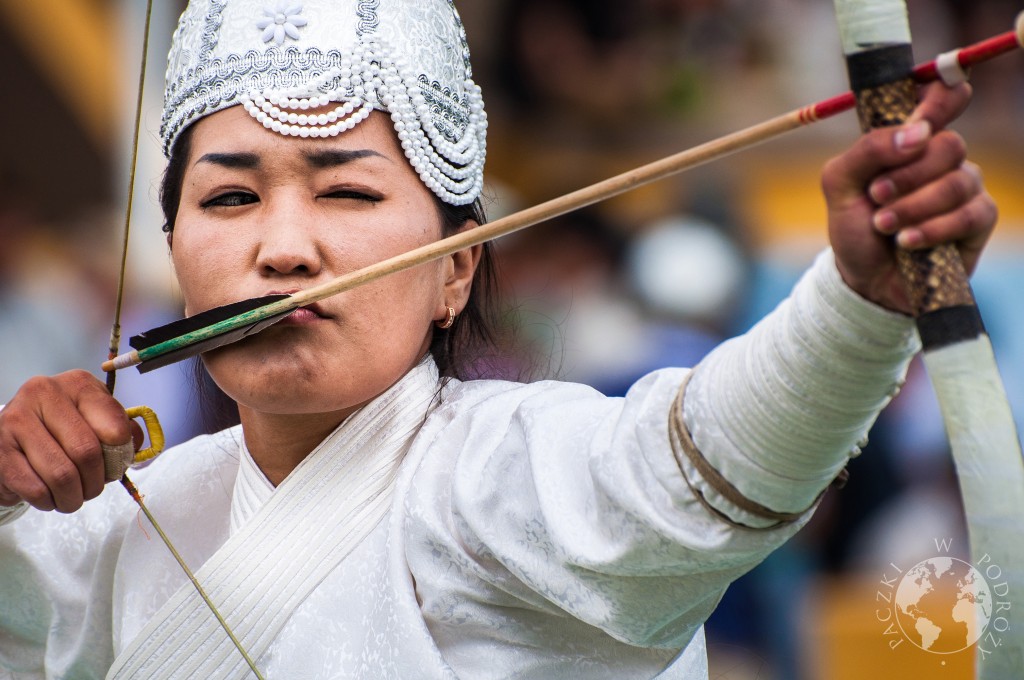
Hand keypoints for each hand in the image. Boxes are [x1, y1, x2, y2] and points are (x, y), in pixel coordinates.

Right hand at [0, 370, 138, 512]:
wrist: (13, 433)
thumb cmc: (64, 427)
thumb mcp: (97, 419)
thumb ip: (122, 431)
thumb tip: (132, 448)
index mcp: (78, 384)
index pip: (114, 426)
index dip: (119, 456)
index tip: (114, 467)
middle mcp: (44, 393)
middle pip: (86, 452)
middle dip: (95, 482)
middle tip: (92, 490)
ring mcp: (16, 419)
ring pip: (61, 475)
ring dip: (72, 497)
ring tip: (72, 497)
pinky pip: (34, 488)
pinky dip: (47, 501)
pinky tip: (48, 495)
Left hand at [822, 82, 996, 313]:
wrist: (864, 280)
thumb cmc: (854, 228)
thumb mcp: (840, 185)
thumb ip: (867, 150)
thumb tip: (916, 134)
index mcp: (908, 140)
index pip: (939, 100)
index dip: (941, 97)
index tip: (923, 116)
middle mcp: (940, 158)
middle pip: (948, 144)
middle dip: (908, 174)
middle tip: (877, 195)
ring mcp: (963, 186)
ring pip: (957, 182)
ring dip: (913, 206)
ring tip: (884, 225)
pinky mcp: (978, 220)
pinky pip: (970, 214)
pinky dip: (933, 228)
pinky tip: (907, 242)